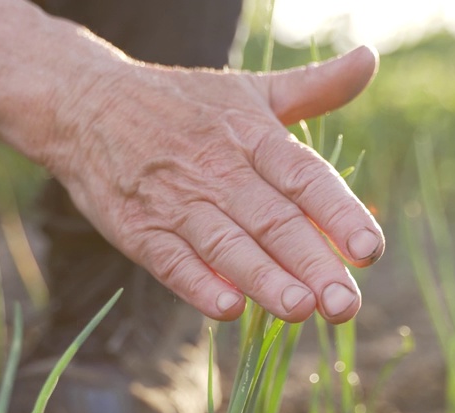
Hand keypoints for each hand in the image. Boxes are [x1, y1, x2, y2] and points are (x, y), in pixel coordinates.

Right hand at [51, 46, 383, 323]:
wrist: (85, 105)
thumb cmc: (181, 104)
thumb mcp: (248, 90)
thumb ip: (313, 87)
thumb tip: (368, 60)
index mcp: (252, 135)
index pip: (304, 177)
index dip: (339, 213)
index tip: (369, 250)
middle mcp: (218, 169)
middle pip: (273, 221)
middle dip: (312, 264)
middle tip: (345, 305)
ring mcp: (175, 203)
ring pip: (226, 246)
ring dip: (264, 280)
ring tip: (300, 310)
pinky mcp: (138, 231)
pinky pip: (172, 262)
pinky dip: (199, 285)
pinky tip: (228, 310)